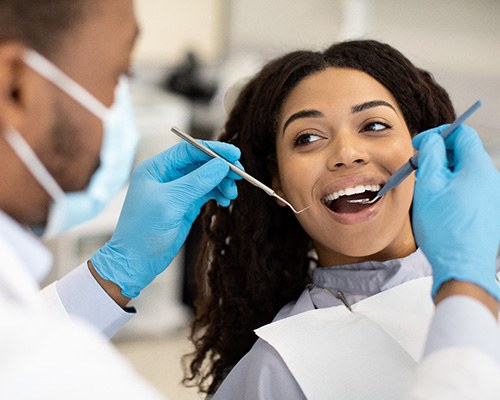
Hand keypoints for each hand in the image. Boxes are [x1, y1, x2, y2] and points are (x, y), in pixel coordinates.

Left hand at [90, 140, 241, 297]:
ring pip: (205, 177)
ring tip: (231, 195)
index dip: (214, 150)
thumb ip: (197, 182)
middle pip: (200, 162)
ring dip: (221, 182)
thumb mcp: (172, 203)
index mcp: (156, 168)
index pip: (189, 150)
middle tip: (239, 176)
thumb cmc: (144, 231)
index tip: (235, 154)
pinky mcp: (184, 204)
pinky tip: (225, 200)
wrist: (135, 262)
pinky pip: (206, 192)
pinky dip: (217, 193)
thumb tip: (222, 165)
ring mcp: (176, 190)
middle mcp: (166, 175)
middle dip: (220, 168)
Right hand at [412, 124, 499, 299]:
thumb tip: (431, 140)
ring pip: (465, 172)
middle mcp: (491, 179)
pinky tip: (437, 204)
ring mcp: (492, 196)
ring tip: (425, 189)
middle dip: (438, 155)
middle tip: (418, 168)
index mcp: (478, 168)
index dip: (438, 134)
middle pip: (464, 153)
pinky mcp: (489, 210)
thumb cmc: (443, 227)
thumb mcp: (428, 185)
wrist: (462, 265)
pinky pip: (469, 189)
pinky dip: (452, 188)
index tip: (420, 145)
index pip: (462, 134)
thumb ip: (430, 155)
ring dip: (443, 173)